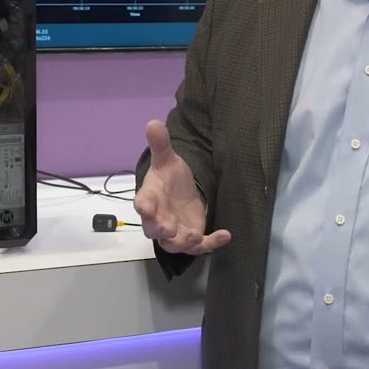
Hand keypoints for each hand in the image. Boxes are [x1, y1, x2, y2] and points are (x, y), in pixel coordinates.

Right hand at [133, 120, 230, 254]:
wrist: (180, 192)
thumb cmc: (169, 178)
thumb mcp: (166, 159)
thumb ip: (160, 144)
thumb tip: (153, 123)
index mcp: (150, 199)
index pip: (142, 204)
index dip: (143, 206)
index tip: (145, 207)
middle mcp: (159, 219)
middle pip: (154, 230)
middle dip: (160, 230)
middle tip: (167, 228)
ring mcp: (175, 231)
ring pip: (175, 244)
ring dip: (183, 242)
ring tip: (194, 236)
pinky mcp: (192, 236)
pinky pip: (201, 245)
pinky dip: (212, 243)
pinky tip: (226, 235)